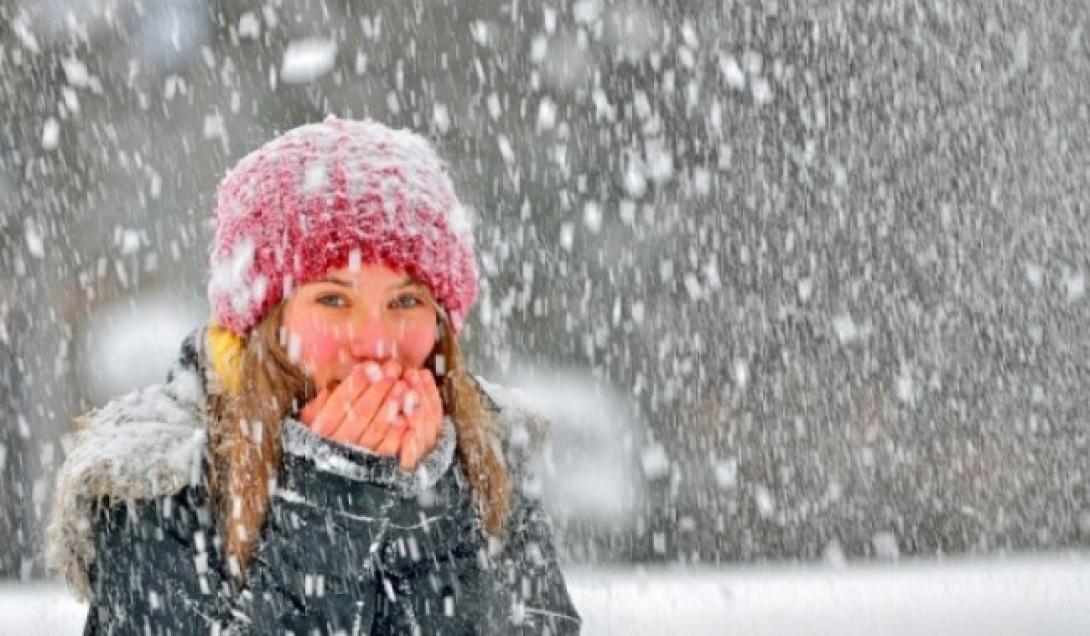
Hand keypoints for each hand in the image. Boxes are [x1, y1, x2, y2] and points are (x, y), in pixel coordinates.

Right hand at [299, 362, 443, 470]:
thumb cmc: (316, 450)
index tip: (370, 366)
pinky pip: (384, 454)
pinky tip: (405, 419)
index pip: (338, 403)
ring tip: (403, 387)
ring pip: (373, 432)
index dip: (355, 384)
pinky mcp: (370, 475)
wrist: (318, 496)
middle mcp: (333, 447)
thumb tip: (329, 388)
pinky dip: (395, 436)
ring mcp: (353, 462)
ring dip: (390, 407)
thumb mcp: (308, 429)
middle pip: (359, 414)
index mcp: (317, 432)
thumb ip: (317, 409)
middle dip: (377, 389)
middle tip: (393, 369)